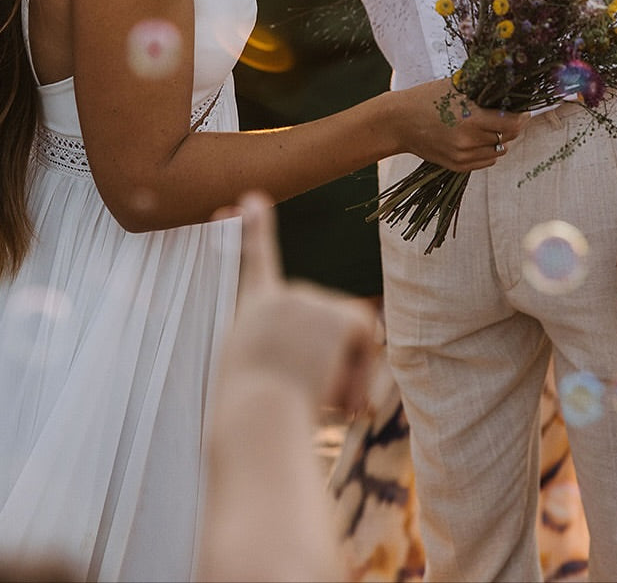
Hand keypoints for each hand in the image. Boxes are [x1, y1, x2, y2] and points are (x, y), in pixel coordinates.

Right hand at [222, 193, 378, 414]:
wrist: (258, 416)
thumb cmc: (252, 414)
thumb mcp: (258, 375)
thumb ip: (286, 358)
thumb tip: (333, 382)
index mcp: (253, 307)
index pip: (254, 258)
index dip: (255, 228)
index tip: (251, 199)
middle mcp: (282, 293)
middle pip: (324, 322)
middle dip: (328, 357)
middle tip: (306, 396)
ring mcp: (310, 299)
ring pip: (346, 333)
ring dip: (343, 369)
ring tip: (312, 396)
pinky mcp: (337, 314)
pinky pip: (365, 336)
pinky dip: (361, 366)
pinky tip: (334, 386)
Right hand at [391, 77, 523, 170]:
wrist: (399, 121)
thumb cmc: (427, 98)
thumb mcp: (456, 87)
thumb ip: (483, 91)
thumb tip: (509, 90)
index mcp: (472, 118)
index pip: (512, 124)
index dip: (522, 118)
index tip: (524, 112)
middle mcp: (469, 140)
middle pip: (507, 138)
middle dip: (511, 127)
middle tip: (509, 117)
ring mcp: (463, 156)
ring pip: (498, 151)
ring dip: (499, 140)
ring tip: (489, 127)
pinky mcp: (457, 166)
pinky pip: (485, 161)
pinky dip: (487, 151)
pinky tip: (478, 138)